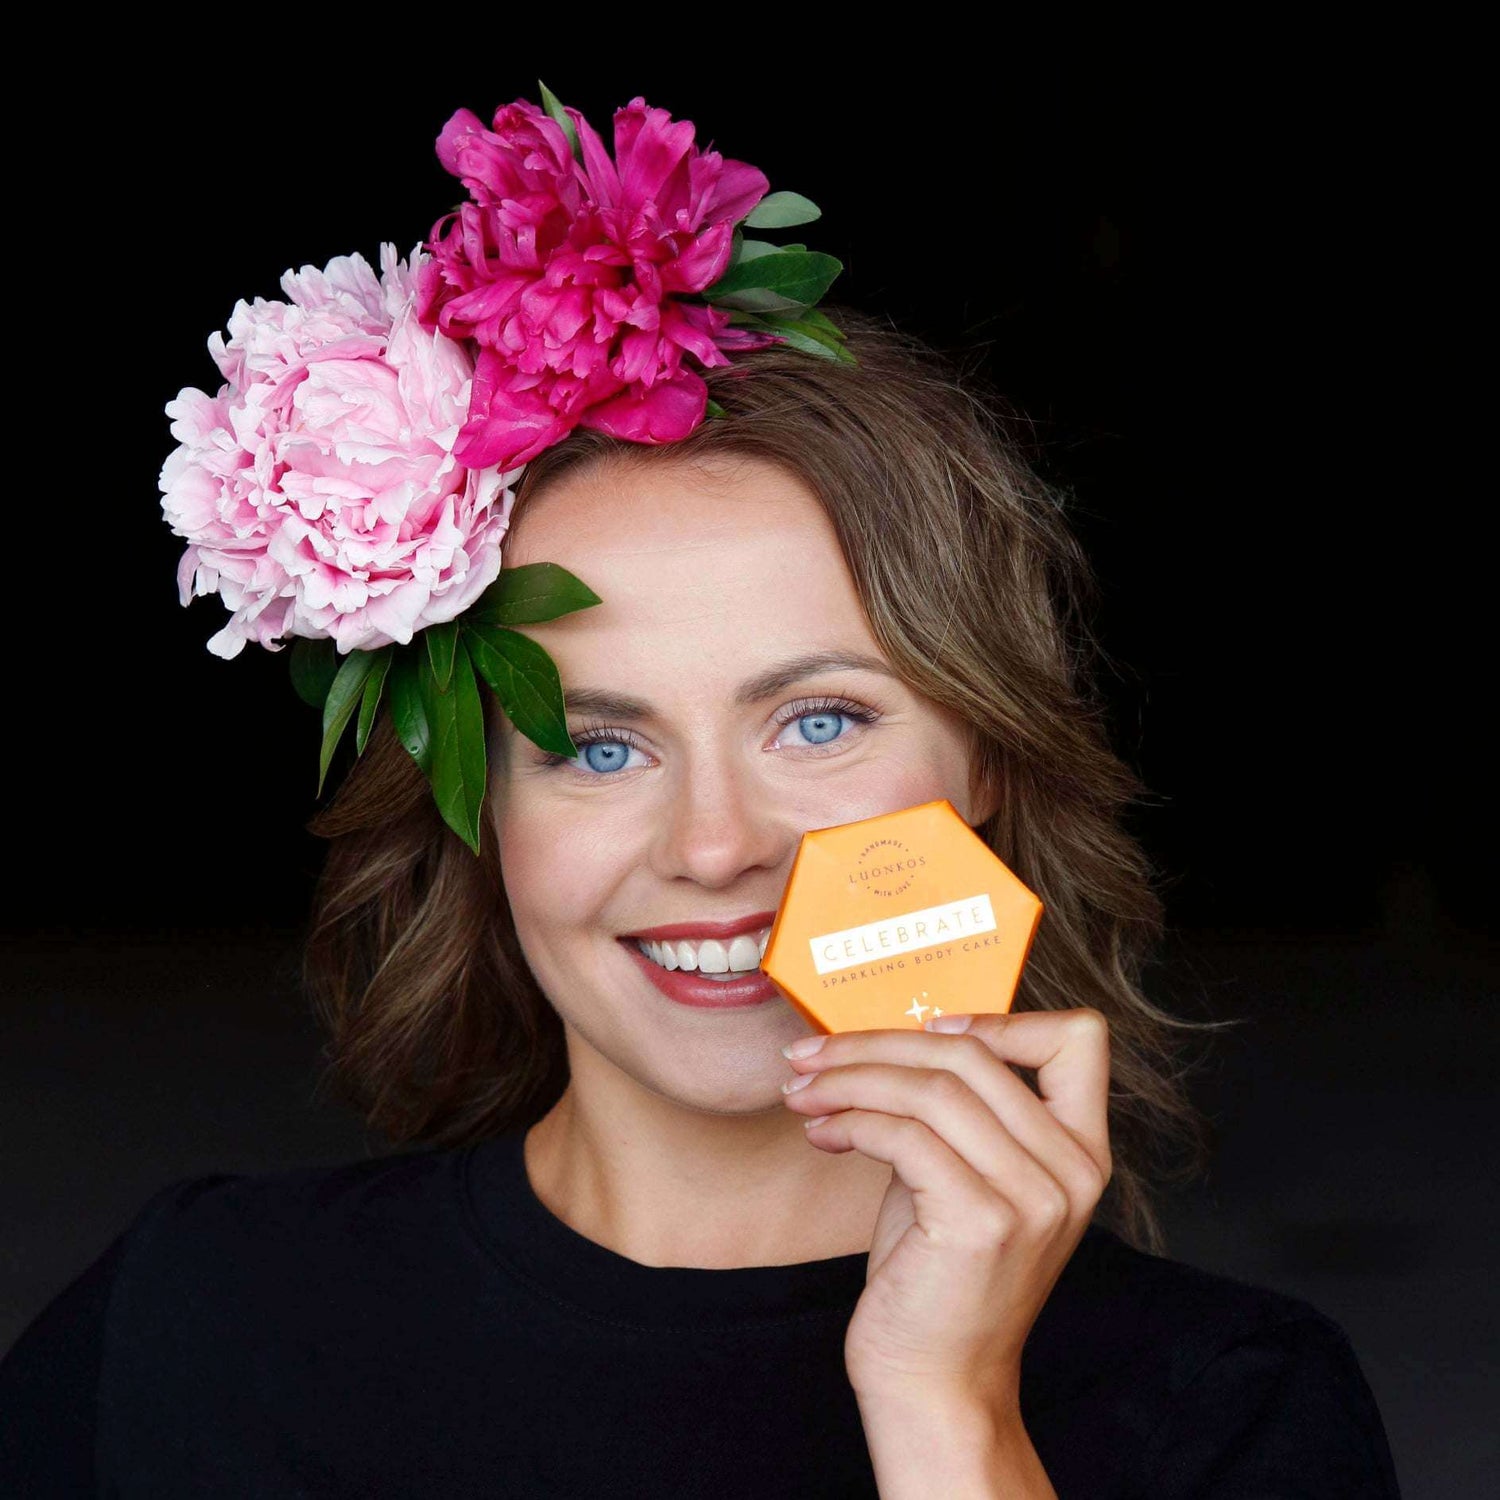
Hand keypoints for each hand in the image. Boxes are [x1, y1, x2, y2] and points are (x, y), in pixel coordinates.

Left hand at [779, 1010, 1111, 1411]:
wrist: (935, 1382)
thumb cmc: (939, 1273)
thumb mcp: (966, 1176)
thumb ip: (956, 1112)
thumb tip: (888, 1037)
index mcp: (1081, 1152)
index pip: (1079, 1040)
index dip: (1002, 1017)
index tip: (926, 1027)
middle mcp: (1071, 1171)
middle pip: (972, 1053)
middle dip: (877, 1042)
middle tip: (812, 1052)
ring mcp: (1033, 1198)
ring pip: (931, 1088)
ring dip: (849, 1077)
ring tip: (802, 1089)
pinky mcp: (982, 1222)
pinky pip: (903, 1135)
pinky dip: (849, 1120)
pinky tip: (820, 1133)